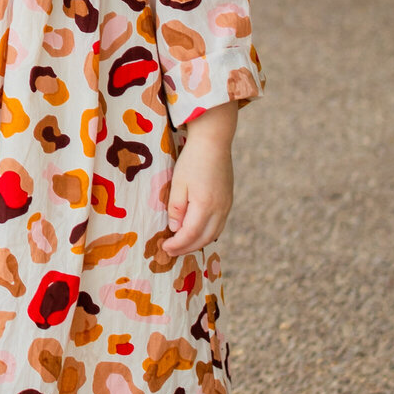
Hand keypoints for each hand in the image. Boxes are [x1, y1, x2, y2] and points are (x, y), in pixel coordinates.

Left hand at [166, 102, 235, 253]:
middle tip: (171, 251)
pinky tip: (197, 232)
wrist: (214, 141)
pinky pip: (219, 225)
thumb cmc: (192, 160)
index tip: (164, 248)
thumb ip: (176, 208)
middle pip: (203, 238)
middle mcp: (220, 209)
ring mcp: (227, 206)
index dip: (177, 245)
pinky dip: (207, 233)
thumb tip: (175, 229)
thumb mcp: (178, 183)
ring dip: (197, 242)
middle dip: (186, 248)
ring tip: (182, 245)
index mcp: (205, 205)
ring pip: (214, 234)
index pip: (190, 235)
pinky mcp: (228, 201)